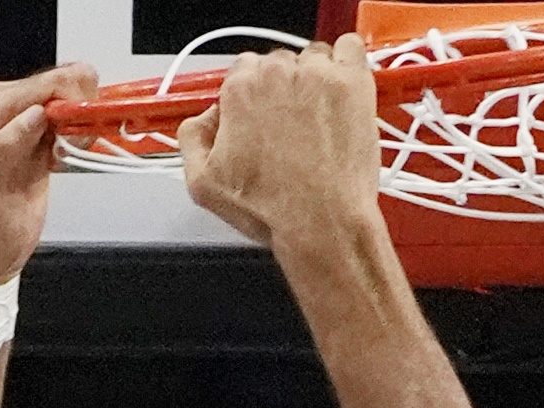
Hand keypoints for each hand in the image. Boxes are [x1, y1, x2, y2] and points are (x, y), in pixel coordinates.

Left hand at [0, 62, 99, 292]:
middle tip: (78, 142)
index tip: (85, 123)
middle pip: (62, 85)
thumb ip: (7, 146)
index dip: (71, 98)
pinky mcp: (43, 144)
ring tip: (71, 152)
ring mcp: (28, 126)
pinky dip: (81, 138)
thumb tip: (33, 116)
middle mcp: (9, 111)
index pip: (43, 84)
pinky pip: (72, 125)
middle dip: (80, 110)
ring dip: (83, 125)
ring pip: (72, 102)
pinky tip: (70, 157)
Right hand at [178, 36, 379, 249]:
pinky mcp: (352, 83)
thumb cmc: (273, 208)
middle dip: (281, 89)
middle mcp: (277, 74)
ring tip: (318, 115)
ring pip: (312, 57)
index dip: (250, 97)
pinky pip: (350, 48)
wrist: (322, 223)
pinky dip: (346, 63)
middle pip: (277, 64)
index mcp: (240, 90)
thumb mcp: (203, 185)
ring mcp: (318, 75)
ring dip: (314, 78)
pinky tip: (342, 90)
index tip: (260, 117)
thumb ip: (191, 139)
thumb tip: (202, 120)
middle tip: (290, 125)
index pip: (242, 71)